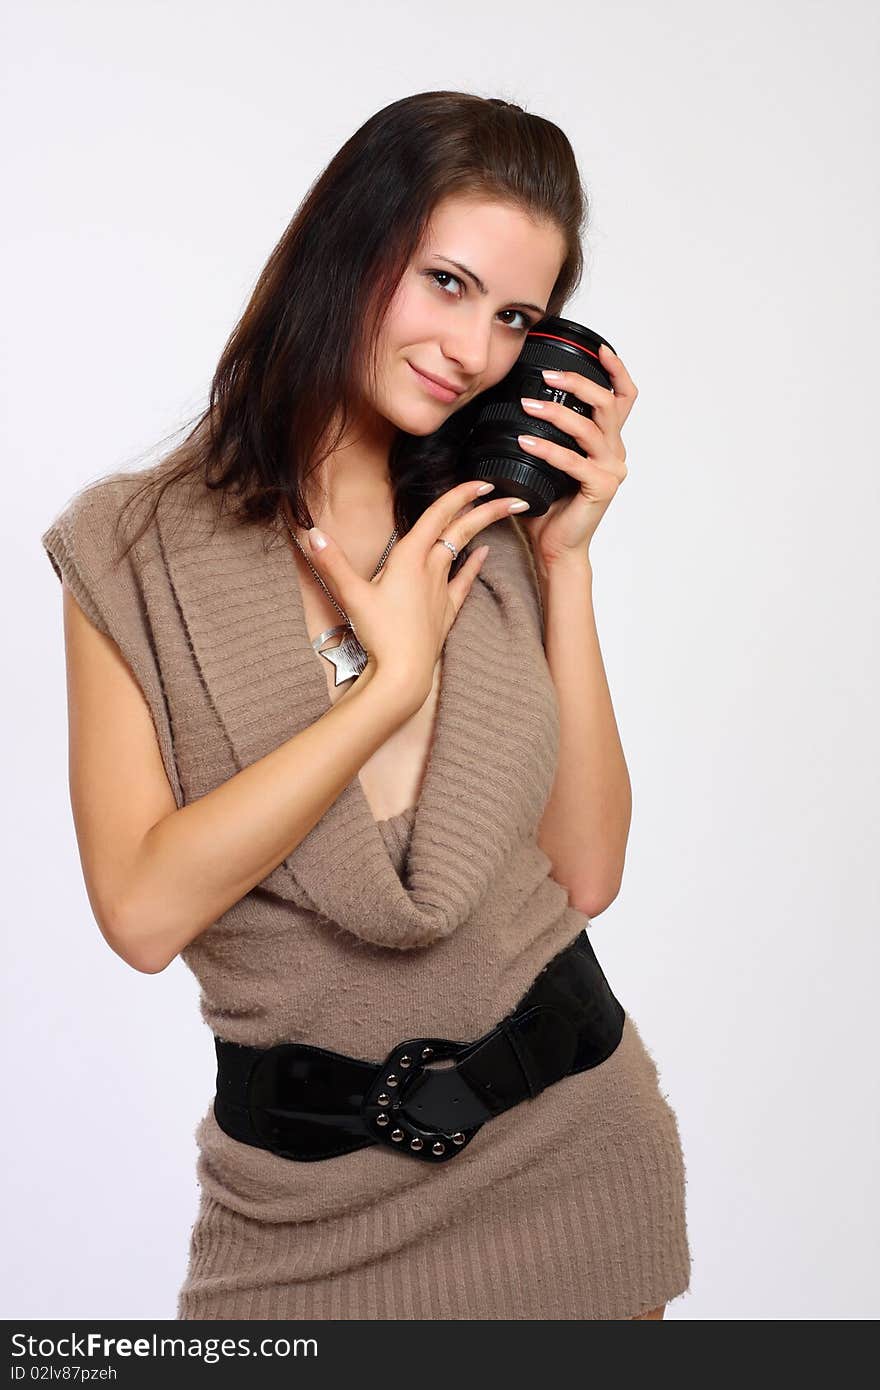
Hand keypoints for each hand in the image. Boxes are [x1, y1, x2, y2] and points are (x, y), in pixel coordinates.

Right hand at [300, 479, 524, 711]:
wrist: (403, 674)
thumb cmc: (380, 635)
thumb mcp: (350, 595)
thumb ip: (331, 562)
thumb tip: (311, 533)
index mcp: (410, 558)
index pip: (438, 516)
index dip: (460, 495)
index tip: (482, 481)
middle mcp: (431, 570)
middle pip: (461, 530)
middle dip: (487, 509)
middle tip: (512, 495)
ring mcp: (441, 591)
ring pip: (464, 551)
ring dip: (481, 530)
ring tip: (498, 514)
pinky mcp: (444, 612)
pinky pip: (464, 582)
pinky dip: (475, 565)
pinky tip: (484, 554)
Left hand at [515, 342, 636, 568]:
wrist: (555, 547)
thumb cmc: (548, 506)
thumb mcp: (545, 461)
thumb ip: (542, 433)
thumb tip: (515, 402)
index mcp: (608, 442)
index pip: (623, 398)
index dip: (616, 371)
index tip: (598, 348)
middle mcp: (616, 452)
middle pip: (609, 404)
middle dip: (578, 383)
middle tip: (547, 375)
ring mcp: (612, 470)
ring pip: (590, 428)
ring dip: (557, 413)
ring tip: (527, 404)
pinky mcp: (601, 488)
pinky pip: (574, 461)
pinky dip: (549, 449)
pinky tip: (526, 441)